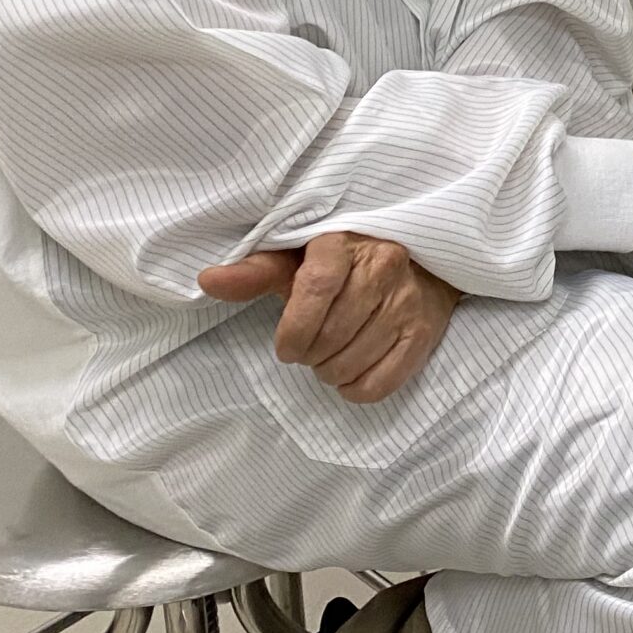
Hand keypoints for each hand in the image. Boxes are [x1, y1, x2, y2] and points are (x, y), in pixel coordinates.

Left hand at [196, 232, 460, 403]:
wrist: (419, 257)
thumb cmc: (346, 259)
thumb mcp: (299, 255)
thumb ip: (255, 271)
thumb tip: (207, 280)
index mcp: (345, 243)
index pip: (318, 288)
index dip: (295, 327)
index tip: (285, 347)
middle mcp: (384, 267)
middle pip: (333, 333)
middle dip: (309, 353)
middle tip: (307, 347)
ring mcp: (409, 301)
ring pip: (354, 362)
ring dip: (329, 371)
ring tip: (328, 356)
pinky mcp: (425, 332)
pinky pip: (381, 382)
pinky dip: (356, 389)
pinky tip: (349, 373)